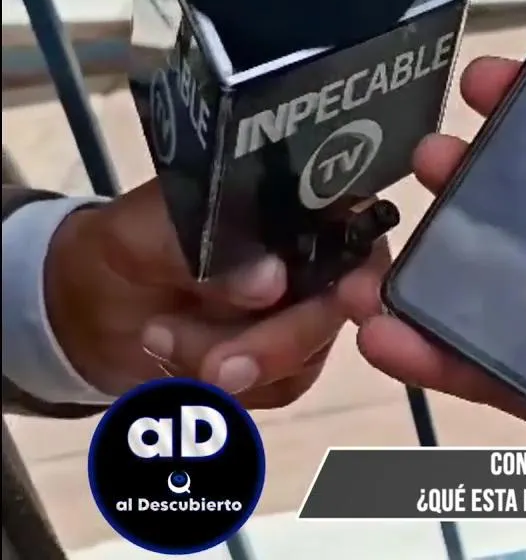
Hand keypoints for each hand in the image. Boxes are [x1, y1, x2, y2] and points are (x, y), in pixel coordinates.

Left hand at [46, 181, 389, 408]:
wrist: (89, 311)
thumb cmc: (120, 250)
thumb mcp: (143, 237)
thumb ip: (206, 251)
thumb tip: (274, 283)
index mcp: (295, 208)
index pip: (359, 232)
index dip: (364, 267)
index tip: (350, 299)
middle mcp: (318, 260)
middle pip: (338, 309)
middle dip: (275, 343)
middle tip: (213, 368)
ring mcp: (308, 315)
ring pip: (303, 357)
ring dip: (226, 363)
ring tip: (159, 338)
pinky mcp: (288, 364)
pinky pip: (276, 389)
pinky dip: (221, 387)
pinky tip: (176, 359)